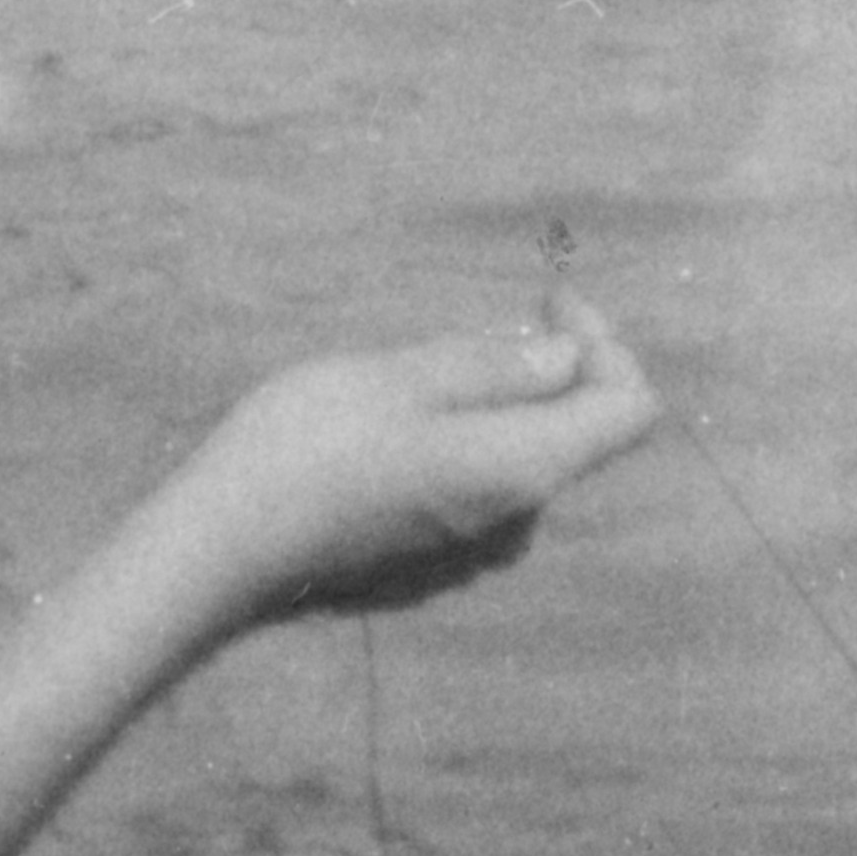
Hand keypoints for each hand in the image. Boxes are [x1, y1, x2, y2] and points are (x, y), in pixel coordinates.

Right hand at [156, 310, 661, 629]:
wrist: (226, 546)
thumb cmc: (309, 447)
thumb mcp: (398, 379)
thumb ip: (492, 367)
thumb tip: (569, 357)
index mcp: (524, 467)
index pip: (630, 409)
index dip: (606, 342)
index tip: (542, 300)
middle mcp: (518, 516)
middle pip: (583, 434)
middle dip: (556, 365)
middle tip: (487, 318)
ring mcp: (475, 544)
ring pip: (529, 456)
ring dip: (508, 400)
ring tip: (435, 362)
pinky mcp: (434, 555)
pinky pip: (485, 482)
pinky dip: (472, 435)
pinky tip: (403, 417)